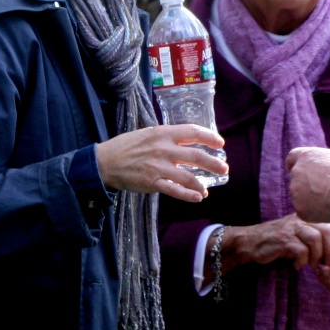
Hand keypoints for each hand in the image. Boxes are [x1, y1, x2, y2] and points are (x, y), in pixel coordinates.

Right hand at [96, 125, 226, 202]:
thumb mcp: (148, 133)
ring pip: (188, 176)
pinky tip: (198, 197)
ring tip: (208, 189)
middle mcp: (163, 149)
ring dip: (202, 183)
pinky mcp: (153, 182)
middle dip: (213, 163)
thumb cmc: (126, 146)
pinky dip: (189, 195)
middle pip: (196, 155)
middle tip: (224, 168)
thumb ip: (167, 136)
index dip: (209, 137)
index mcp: (163, 133)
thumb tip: (187, 139)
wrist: (105, 162)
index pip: (192, 132)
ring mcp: (159, 167)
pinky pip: (175, 190)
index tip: (220, 143)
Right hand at [219, 214, 329, 274]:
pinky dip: (302, 261)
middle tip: (326, 264)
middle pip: (327, 230)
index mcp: (307, 217)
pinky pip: (301, 249)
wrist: (250, 241)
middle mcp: (300, 219)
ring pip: (316, 238)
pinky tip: (297, 266)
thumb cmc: (276, 241)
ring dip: (317, 256)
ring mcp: (291, 228)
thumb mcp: (297, 235)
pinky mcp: (283, 240)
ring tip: (312, 265)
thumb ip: (314, 238)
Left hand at [287, 146, 329, 223]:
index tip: (303, 172)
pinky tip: (327, 210)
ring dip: (309, 198)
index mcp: (305, 156)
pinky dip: (313, 212)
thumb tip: (326, 167)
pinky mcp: (299, 208)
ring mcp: (295, 191)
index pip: (292, 158)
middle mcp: (296, 171)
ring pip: (299, 196)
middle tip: (321, 190)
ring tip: (329, 200)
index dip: (297, 165)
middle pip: (296, 178)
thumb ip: (325, 161)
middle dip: (305, 184)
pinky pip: (305, 211)